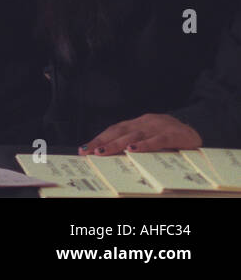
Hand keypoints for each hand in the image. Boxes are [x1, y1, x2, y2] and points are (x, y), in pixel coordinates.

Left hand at [79, 113, 202, 154]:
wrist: (196, 132)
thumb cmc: (169, 137)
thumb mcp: (149, 138)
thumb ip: (133, 143)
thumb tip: (110, 156)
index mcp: (138, 123)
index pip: (114, 130)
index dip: (99, 138)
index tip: (84, 149)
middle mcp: (145, 122)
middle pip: (120, 131)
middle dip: (102, 142)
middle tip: (89, 151)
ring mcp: (159, 127)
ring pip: (135, 135)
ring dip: (117, 144)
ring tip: (103, 152)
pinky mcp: (174, 134)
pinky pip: (158, 140)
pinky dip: (145, 145)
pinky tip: (133, 150)